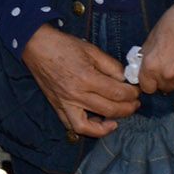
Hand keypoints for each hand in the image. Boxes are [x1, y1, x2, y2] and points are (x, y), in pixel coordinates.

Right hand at [19, 25, 138, 138]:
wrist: (36, 46)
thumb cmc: (64, 46)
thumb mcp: (92, 50)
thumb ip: (112, 66)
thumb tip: (126, 80)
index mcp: (86, 77)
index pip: (118, 93)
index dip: (132, 93)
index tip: (137, 90)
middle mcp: (75, 94)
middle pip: (110, 110)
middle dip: (128, 108)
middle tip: (135, 103)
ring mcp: (64, 103)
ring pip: (89, 127)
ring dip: (108, 126)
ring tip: (118, 119)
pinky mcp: (57, 106)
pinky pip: (72, 125)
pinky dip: (87, 128)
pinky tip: (97, 122)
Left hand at [137, 2, 173, 94]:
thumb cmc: (172, 25)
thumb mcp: (150, 40)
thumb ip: (146, 58)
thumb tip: (143, 69)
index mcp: (152, 67)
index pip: (147, 88)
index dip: (150, 81)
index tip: (153, 77)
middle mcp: (168, 75)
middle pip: (165, 88)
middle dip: (166, 79)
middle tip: (171, 64)